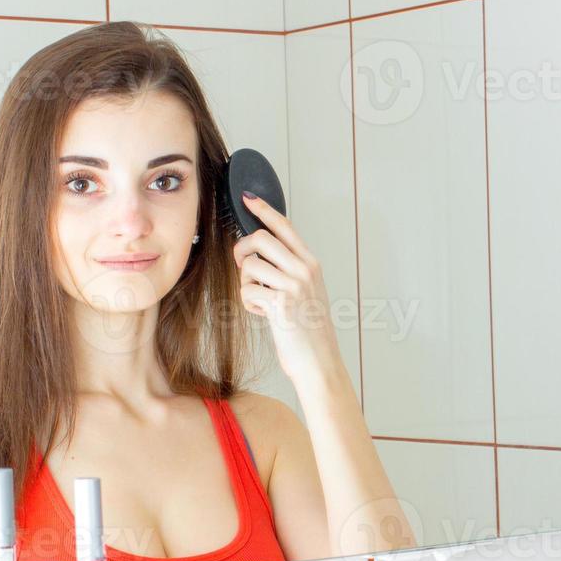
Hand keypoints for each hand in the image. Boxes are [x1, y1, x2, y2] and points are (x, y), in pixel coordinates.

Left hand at [232, 192, 342, 386]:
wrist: (319, 362)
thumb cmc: (308, 331)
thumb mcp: (305, 293)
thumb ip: (287, 270)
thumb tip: (255, 255)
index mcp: (311, 264)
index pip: (285, 227)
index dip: (263, 209)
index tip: (248, 198)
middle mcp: (304, 269)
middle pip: (259, 238)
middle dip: (241, 250)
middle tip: (242, 265)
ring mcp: (294, 285)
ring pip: (249, 266)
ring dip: (247, 284)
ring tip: (262, 301)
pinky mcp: (280, 302)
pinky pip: (247, 291)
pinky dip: (249, 304)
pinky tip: (265, 315)